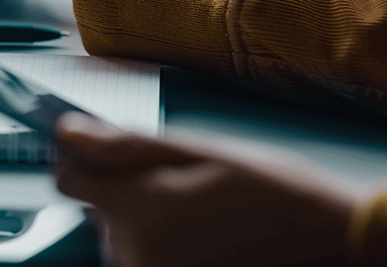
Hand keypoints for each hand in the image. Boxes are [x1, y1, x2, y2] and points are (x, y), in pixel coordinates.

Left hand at [53, 114, 357, 266]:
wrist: (321, 236)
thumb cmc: (266, 187)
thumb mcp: (196, 148)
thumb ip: (123, 144)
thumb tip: (65, 132)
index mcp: (141, 210)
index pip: (66, 180)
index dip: (82, 157)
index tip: (104, 148)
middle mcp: (136, 255)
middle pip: (94, 206)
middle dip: (122, 186)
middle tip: (178, 179)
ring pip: (114, 233)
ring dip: (139, 215)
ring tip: (194, 207)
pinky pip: (137, 257)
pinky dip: (155, 241)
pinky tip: (195, 231)